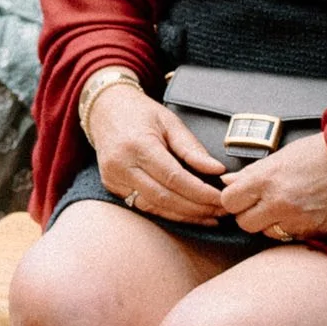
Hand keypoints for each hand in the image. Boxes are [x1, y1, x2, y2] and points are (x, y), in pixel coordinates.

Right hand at [87, 85, 224, 223]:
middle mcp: (121, 164)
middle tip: (223, 211)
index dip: (201, 193)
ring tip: (211, 216)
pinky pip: (143, 206)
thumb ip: (192, 148)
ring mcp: (113, 177)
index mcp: (137, 145)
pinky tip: (188, 213)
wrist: (103, 109)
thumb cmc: (140, 112)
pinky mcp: (112, 185)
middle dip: (198, 208)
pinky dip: (168, 213)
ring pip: (154, 207)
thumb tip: (218, 171)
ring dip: (185, 215)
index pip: (174, 178)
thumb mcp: (169, 122)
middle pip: (165, 197)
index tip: (223, 198)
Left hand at [221, 134, 326, 240]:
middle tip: (259, 205)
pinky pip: (292, 236)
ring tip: (283, 208)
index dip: (232, 199)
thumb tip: (227, 181)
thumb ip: (250, 172)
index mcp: (265, 180)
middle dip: (248, 215)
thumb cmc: (317, 154)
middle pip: (245, 223)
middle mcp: (279, 203)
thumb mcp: (279, 157)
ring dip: (270, 224)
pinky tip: (299, 214)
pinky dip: (291, 228)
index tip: (239, 197)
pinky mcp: (316, 231)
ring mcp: (298, 220)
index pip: (229, 201)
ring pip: (268, 233)